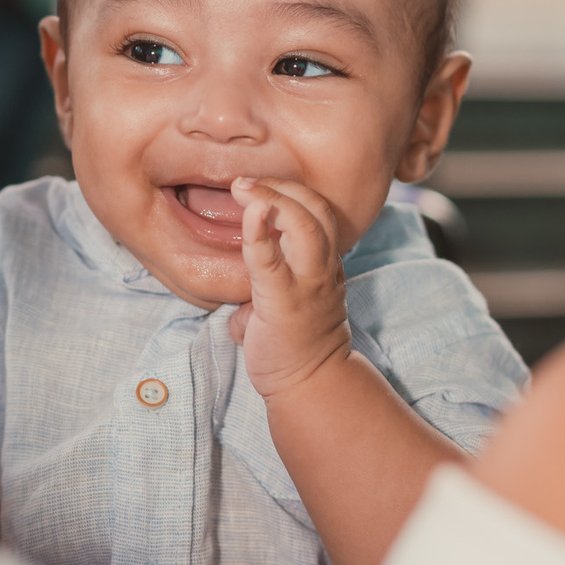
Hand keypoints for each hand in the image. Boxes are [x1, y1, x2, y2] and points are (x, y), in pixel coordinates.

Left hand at [229, 177, 351, 401]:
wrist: (309, 385)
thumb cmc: (295, 347)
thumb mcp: (288, 303)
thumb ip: (268, 286)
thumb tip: (240, 295)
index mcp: (325, 264)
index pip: (319, 212)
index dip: (292, 191)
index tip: (260, 187)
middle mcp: (323, 268)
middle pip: (316, 209)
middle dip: (282, 186)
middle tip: (245, 180)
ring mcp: (307, 284)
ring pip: (304, 225)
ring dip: (272, 198)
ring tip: (242, 186)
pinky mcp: (283, 302)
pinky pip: (271, 260)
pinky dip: (258, 232)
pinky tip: (248, 212)